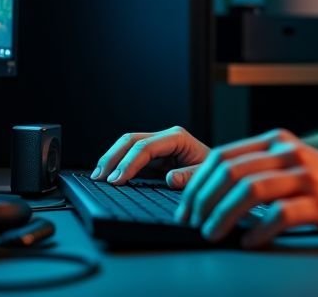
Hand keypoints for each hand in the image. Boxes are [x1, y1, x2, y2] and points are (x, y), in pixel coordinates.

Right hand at [92, 126, 210, 186]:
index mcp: (178, 137)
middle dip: (113, 157)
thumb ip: (189, 176)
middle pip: (131, 140)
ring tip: (97, 176)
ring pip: (126, 145)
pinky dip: (116, 164)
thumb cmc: (215, 173)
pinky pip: (130, 155)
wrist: (220, 173)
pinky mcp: (153, 156)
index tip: (117, 179)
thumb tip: (170, 177)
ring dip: (110, 159)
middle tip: (100, 177)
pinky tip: (106, 175)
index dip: (129, 163)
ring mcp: (158, 145)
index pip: (146, 146)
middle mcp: (165, 137)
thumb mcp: (206, 175)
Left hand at [176, 128, 317, 247]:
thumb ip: (260, 170)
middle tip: (193, 224)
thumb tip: (211, 190)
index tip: (185, 207)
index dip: (196, 182)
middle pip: (231, 172)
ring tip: (212, 234)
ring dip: (222, 215)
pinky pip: (280, 215)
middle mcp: (290, 154)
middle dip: (203, 200)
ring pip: (250, 191)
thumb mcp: (293, 166)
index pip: (223, 156)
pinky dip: (258, 231)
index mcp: (278, 142)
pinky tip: (249, 242)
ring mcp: (306, 177)